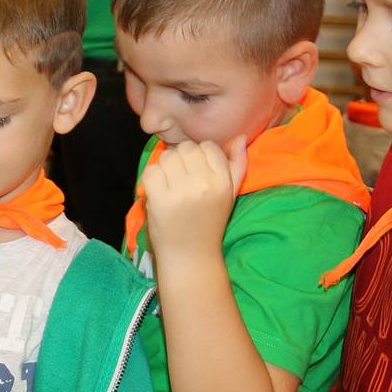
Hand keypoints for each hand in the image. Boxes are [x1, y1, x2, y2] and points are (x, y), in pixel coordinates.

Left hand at [142, 136, 247, 259]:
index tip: (196, 172)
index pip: (207, 146)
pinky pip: (151, 171)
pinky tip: (158, 191)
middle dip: (180, 160)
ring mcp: (181, 192)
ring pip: (167, 157)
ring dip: (165, 168)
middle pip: (185, 148)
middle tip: (181, 180)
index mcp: (222, 181)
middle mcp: (204, 184)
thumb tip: (240, 136)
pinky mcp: (160, 200)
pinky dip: (151, 179)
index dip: (198, 156)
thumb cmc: (209, 222)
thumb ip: (238, 164)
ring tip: (170, 185)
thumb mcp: (229, 193)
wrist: (190, 255)